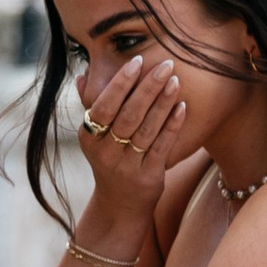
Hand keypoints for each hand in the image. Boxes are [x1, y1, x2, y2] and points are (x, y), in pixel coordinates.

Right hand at [77, 44, 190, 228]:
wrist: (119, 206)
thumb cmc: (109, 161)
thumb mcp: (94, 138)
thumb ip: (92, 106)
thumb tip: (84, 76)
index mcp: (89, 138)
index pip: (104, 106)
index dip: (121, 84)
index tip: (137, 61)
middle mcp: (105, 153)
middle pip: (128, 115)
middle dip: (148, 87)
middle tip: (165, 63)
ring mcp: (127, 166)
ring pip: (147, 129)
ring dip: (163, 103)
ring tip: (175, 80)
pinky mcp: (148, 177)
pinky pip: (162, 146)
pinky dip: (172, 125)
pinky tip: (183, 107)